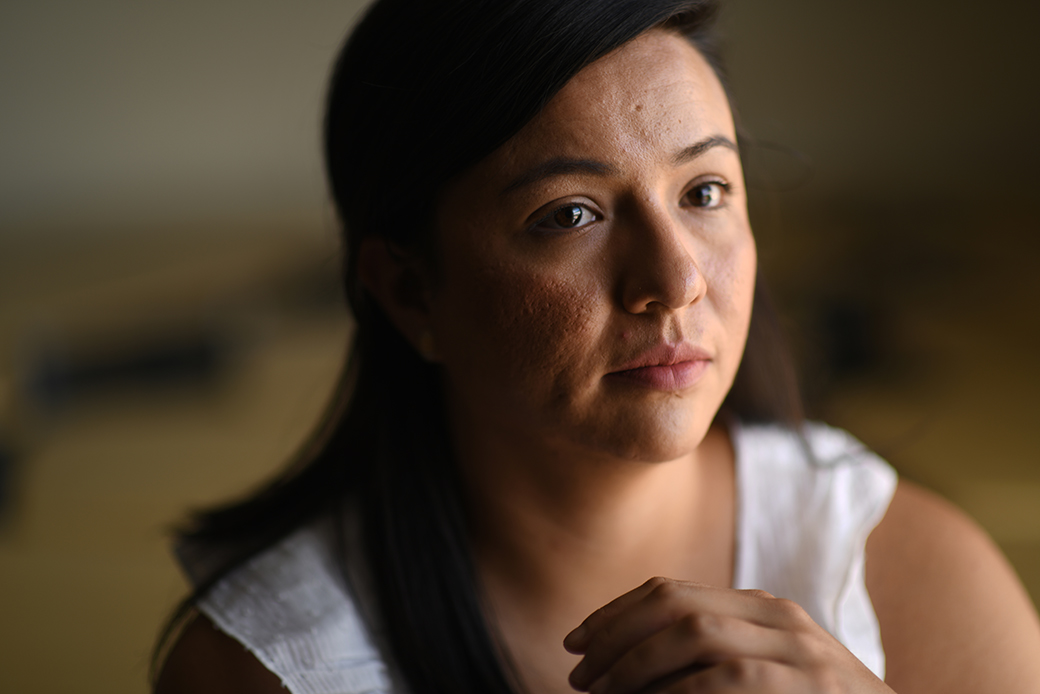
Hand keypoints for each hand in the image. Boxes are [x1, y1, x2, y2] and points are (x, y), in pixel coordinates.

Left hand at [564, 577, 892, 693]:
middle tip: (577, 674)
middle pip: (673, 603)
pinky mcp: (806, 685)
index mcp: (761, 607)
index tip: (576, 641)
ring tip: (602, 693)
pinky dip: (676, 692)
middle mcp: (777, 616)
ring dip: (634, 665)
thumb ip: (712, 655)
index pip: (670, 590)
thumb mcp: (765, 668)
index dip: (614, 613)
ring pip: (693, 634)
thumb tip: (624, 665)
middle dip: (613, 635)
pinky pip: (724, 679)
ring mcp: (797, 649)